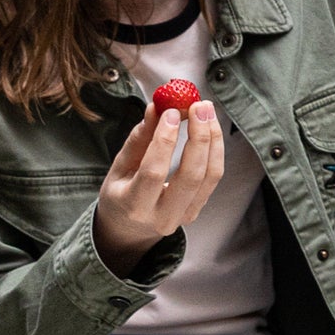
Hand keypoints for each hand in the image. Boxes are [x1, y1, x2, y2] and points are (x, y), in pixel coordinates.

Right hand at [94, 94, 224, 275]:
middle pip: (191, 175)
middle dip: (199, 137)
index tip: (171, 112)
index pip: (153, 172)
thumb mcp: (119, 167)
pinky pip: (213, 178)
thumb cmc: (120, 193)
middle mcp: (163, 217)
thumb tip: (156, 107)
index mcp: (134, 206)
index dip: (164, 140)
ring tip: (207, 110)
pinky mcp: (198, 210)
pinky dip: (215, 150)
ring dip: (213, 140)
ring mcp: (185, 216)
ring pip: (210, 176)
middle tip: (199, 106)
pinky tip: (210, 128)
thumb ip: (139, 139)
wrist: (129, 228)